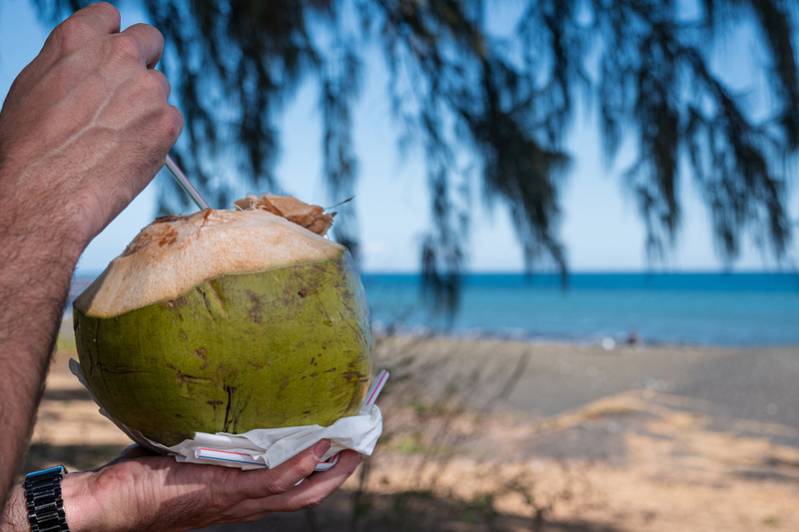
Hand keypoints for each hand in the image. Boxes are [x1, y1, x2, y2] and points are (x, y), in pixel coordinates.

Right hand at [0, 2, 181, 247]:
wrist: (43, 194)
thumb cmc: (28, 149)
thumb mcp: (35, 87)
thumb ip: (72, 66)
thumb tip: (89, 67)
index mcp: (77, 40)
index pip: (111, 17)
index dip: (112, 39)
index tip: (112, 60)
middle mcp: (117, 55)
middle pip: (150, 40)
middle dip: (144, 62)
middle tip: (129, 95)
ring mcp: (146, 87)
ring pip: (160, 88)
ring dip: (147, 108)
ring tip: (115, 139)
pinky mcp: (167, 121)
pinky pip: (172, 120)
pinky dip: (158, 136)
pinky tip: (129, 154)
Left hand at [60, 440, 361, 530]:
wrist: (111, 504)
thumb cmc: (139, 476)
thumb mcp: (185, 448)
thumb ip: (207, 430)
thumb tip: (211, 389)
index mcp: (240, 492)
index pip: (291, 484)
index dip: (319, 467)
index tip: (339, 440)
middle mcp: (246, 501)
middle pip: (309, 493)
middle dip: (340, 471)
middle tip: (364, 441)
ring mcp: (239, 500)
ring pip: (303, 493)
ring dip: (334, 470)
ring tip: (357, 443)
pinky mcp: (227, 492)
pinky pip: (275, 483)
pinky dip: (301, 465)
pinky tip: (321, 444)